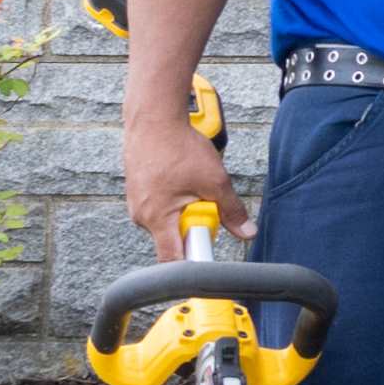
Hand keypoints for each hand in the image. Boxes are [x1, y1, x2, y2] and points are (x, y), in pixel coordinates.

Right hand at [126, 105, 237, 256]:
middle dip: (195, 225)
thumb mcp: (215, 181)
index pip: (172, 260)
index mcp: (158, 218)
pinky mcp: (137, 193)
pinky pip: (160, 206)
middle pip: (174, 238)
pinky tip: (179, 177)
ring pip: (168, 220)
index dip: (191, 265)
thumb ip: (232, 211)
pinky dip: (174, 197)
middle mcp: (141, 216)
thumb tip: (247, 232)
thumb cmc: (178, 146)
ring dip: (185, 208)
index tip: (206, 261)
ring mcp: (136, 204)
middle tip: (204, 201)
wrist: (153, 119)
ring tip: (190, 183)